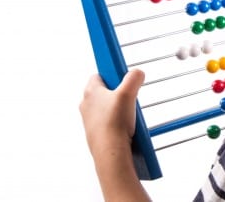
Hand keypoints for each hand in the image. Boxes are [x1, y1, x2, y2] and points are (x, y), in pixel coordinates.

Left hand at [80, 69, 151, 200]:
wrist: (110, 152)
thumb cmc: (114, 123)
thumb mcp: (128, 93)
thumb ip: (134, 78)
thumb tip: (137, 73)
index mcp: (90, 92)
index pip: (99, 75)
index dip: (112, 75)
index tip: (122, 77)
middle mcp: (87, 105)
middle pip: (105, 93)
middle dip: (119, 94)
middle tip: (130, 98)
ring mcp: (90, 121)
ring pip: (108, 110)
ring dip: (119, 111)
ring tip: (131, 116)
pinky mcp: (96, 134)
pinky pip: (109, 124)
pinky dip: (118, 125)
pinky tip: (128, 129)